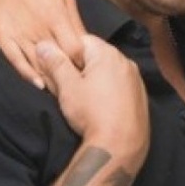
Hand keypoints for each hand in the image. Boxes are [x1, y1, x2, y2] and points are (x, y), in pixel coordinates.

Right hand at [0, 0, 85, 88]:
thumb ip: (76, 23)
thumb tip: (88, 44)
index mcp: (56, 18)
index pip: (75, 49)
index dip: (83, 62)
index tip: (90, 72)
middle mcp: (38, 28)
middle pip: (57, 60)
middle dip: (70, 76)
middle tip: (80, 88)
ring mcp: (19, 34)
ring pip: (38, 64)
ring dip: (51, 80)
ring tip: (63, 93)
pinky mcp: (3, 38)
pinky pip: (16, 61)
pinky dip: (28, 74)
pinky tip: (38, 84)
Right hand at [36, 35, 149, 170]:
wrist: (119, 145)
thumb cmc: (91, 113)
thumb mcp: (67, 87)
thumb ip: (55, 63)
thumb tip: (43, 44)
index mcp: (108, 54)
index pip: (82, 40)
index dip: (66, 52)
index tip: (57, 68)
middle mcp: (126, 62)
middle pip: (97, 56)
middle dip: (80, 67)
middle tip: (66, 86)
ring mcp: (136, 80)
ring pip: (109, 71)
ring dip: (94, 79)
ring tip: (82, 99)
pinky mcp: (140, 96)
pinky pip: (120, 85)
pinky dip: (108, 90)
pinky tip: (99, 106)